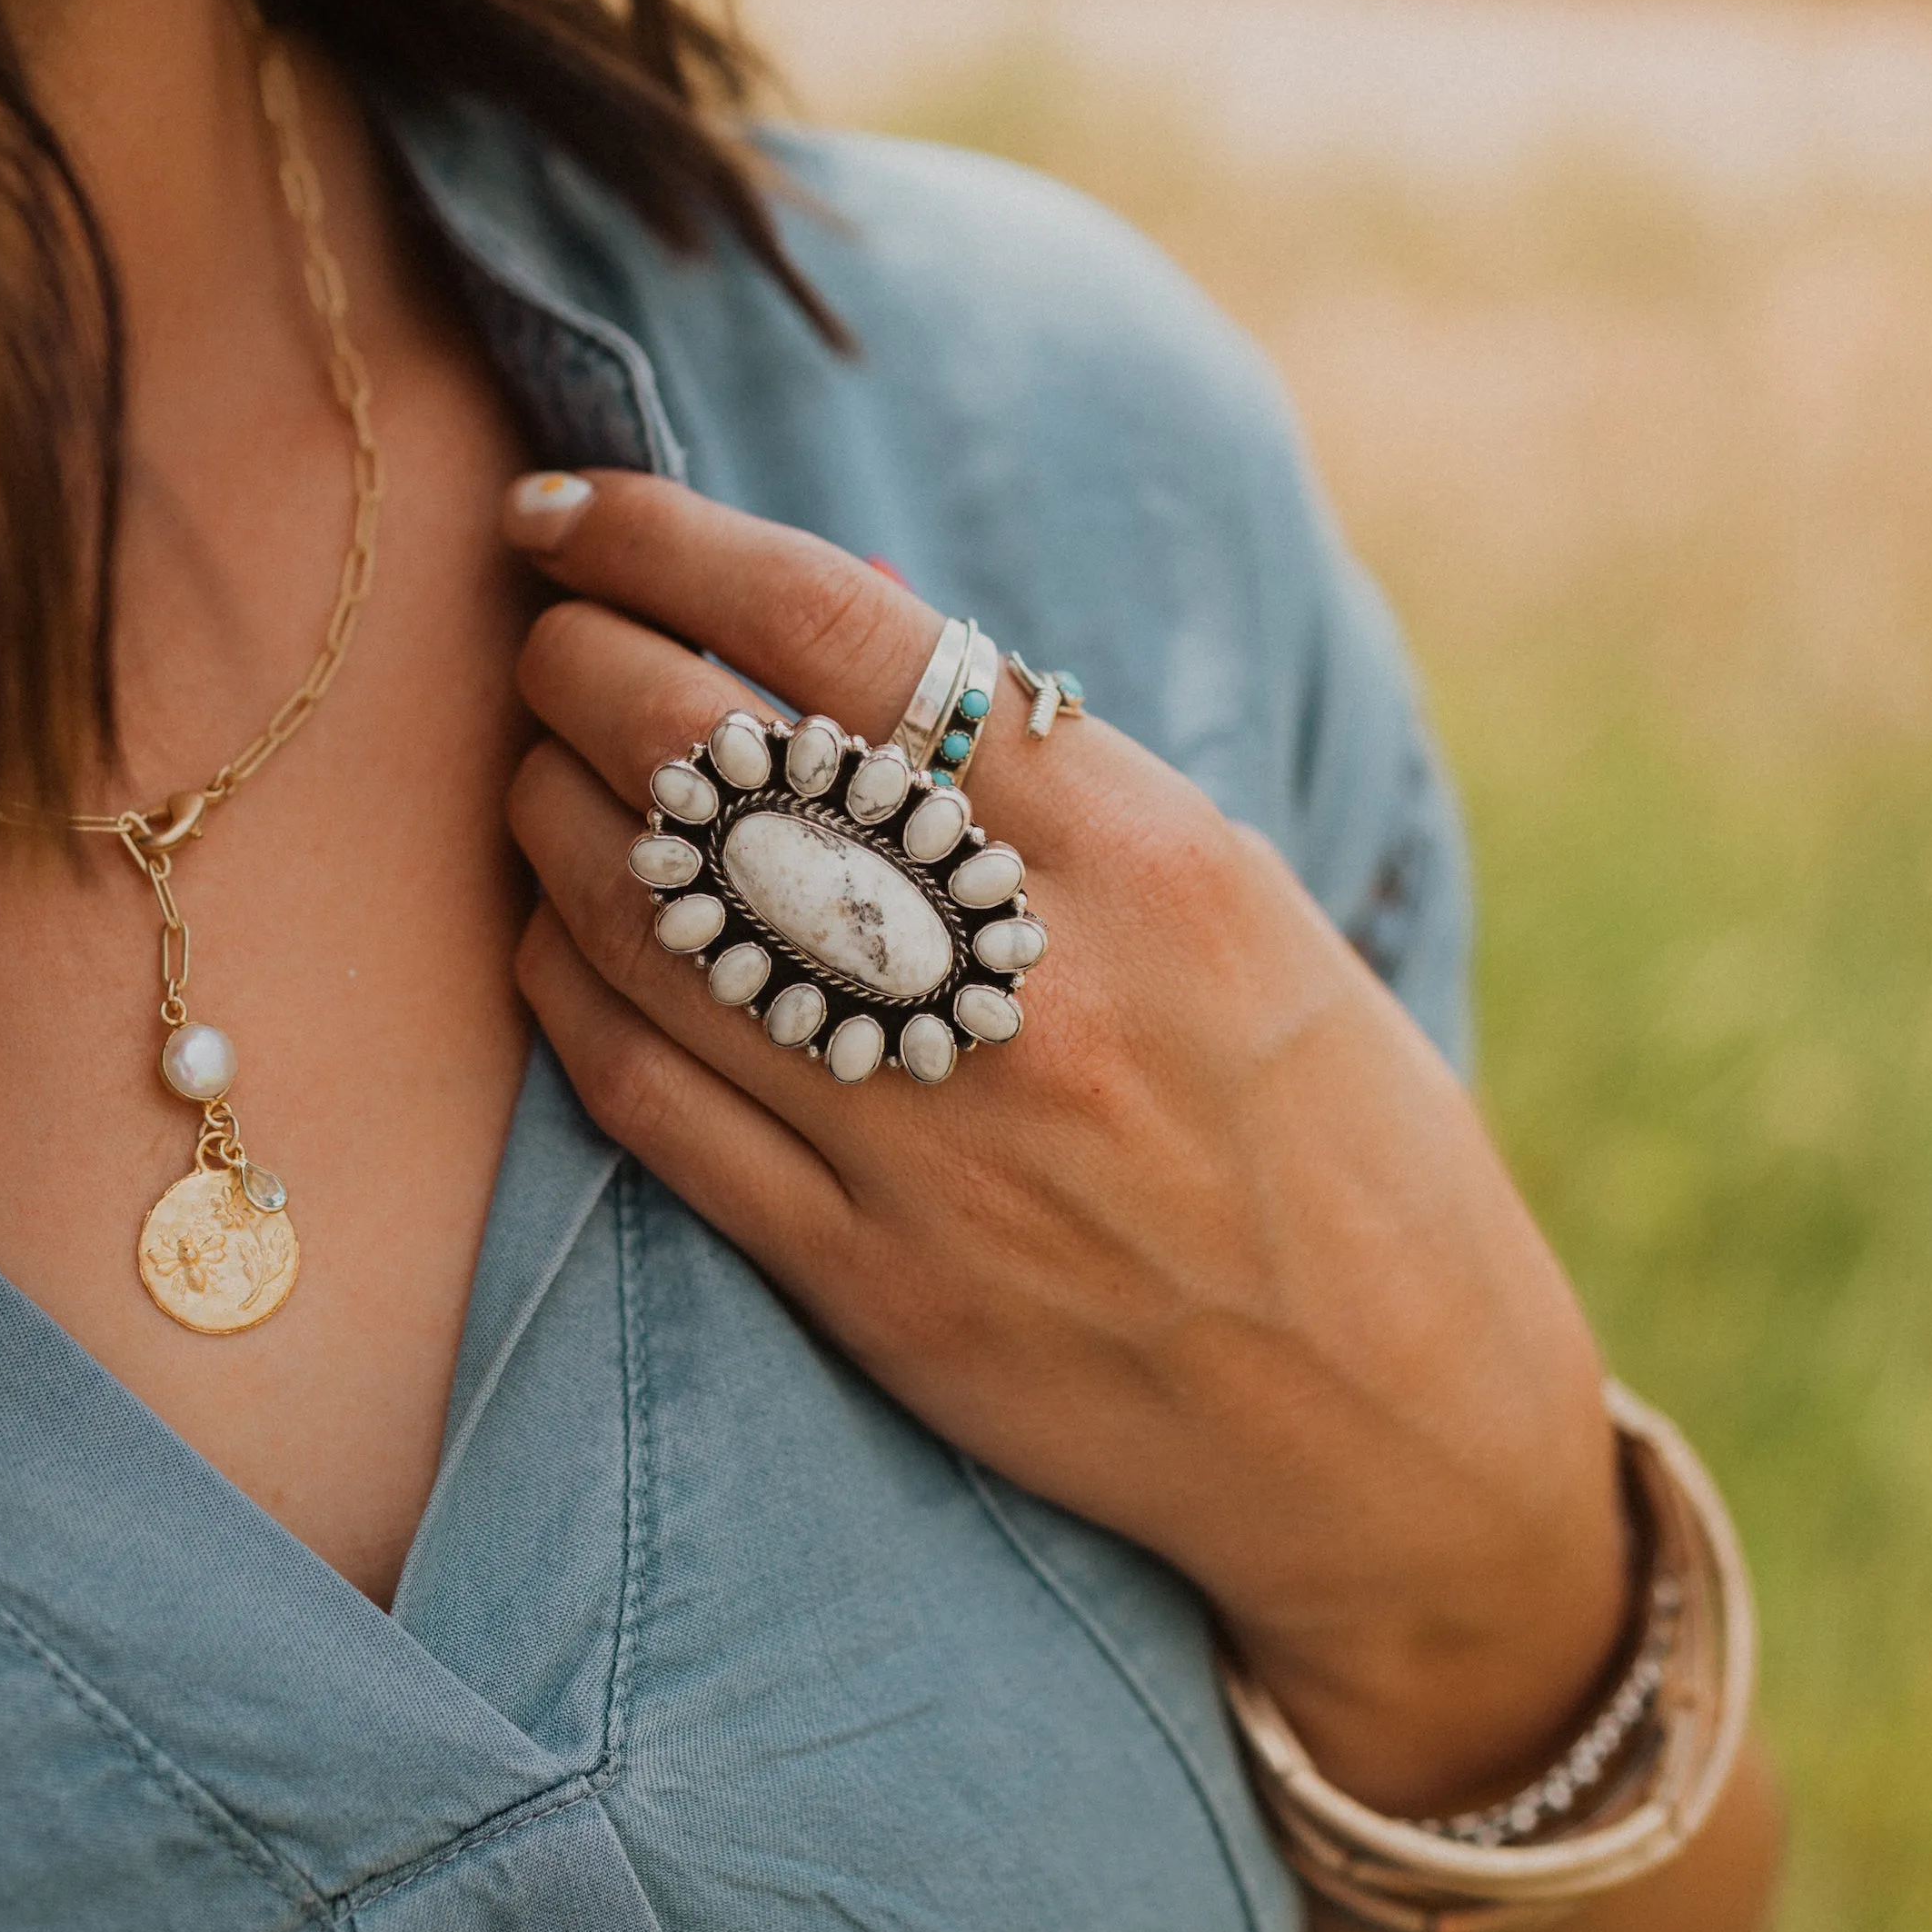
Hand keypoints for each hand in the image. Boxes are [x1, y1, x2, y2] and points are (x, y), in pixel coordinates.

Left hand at [504, 470, 1625, 1817]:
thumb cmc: (1333, 1129)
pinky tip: (546, 936)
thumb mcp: (1235, 906)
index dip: (668, 544)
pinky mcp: (866, 1279)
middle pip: (710, 765)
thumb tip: (847, 622)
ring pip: (646, 928)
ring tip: (534, 766)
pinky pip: (650, 1105)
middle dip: (580, 665)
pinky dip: (567, 993)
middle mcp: (1020, 981)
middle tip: (545, 635)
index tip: (573, 509)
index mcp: (1139, 854)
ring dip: (550, 817)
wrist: (1397, 1422)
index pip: (839, 633)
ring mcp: (929, 1139)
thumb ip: (1044, 777)